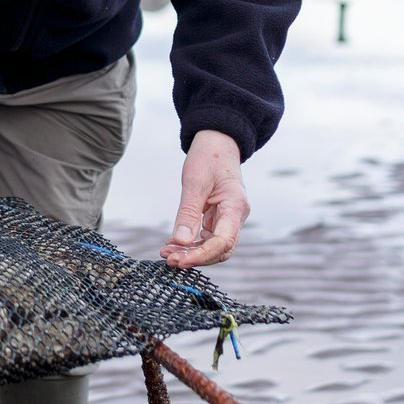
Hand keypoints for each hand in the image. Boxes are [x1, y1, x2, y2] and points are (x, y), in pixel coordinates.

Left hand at [160, 130, 247, 267]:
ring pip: (214, 247)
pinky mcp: (219, 218)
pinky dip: (191, 244)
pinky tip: (174, 244)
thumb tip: (181, 240)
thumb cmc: (209, 157)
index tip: (180, 260)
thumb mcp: (195, 182)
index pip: (223, 242)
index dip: (202, 255)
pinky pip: (207, 238)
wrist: (218, 143)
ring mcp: (229, 218)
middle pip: (220, 250)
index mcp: (235, 207)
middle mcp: (236, 216)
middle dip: (195, 258)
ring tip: (167, 253)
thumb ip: (188, 212)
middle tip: (169, 259)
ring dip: (191, 253)